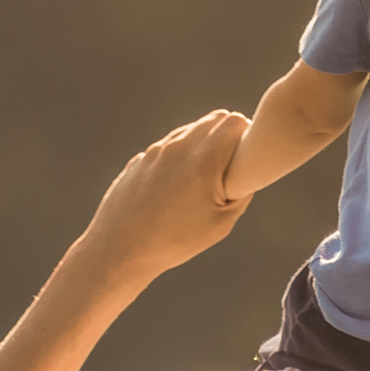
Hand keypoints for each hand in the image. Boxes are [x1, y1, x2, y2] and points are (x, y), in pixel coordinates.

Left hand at [77, 111, 254, 281]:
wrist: (120, 250)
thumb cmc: (175, 240)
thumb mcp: (223, 221)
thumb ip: (242, 189)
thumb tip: (248, 170)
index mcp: (204, 158)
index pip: (236, 122)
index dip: (247, 136)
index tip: (245, 159)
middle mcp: (179, 146)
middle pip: (214, 120)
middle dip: (227, 136)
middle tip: (229, 166)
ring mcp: (156, 151)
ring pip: (189, 132)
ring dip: (202, 146)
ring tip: (201, 182)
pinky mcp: (140, 161)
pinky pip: (168, 148)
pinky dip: (179, 159)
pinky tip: (175, 190)